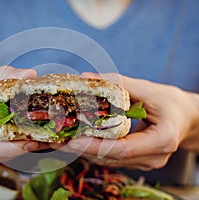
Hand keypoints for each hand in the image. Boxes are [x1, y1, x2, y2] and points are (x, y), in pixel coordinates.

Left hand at [50, 73, 198, 170]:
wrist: (186, 118)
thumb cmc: (172, 103)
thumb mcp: (149, 89)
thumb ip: (119, 83)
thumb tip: (86, 77)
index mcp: (160, 140)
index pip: (122, 148)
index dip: (96, 145)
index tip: (72, 140)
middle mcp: (152, 158)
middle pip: (110, 157)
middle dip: (81, 149)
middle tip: (55, 140)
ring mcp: (144, 162)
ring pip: (108, 160)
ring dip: (83, 151)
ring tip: (59, 141)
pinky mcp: (136, 161)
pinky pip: (110, 158)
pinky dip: (93, 149)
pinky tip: (76, 141)